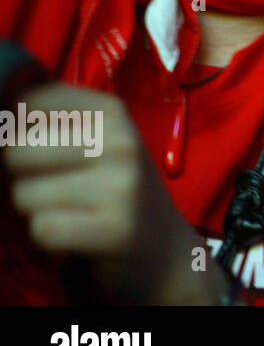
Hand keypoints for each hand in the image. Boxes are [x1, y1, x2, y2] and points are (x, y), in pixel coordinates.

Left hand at [4, 84, 221, 303]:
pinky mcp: (116, 228)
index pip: (27, 102)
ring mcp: (121, 185)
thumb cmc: (115, 187)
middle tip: (56, 186)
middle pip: (15, 150)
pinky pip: (43, 230)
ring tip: (70, 210)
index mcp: (111, 110)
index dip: (17, 130)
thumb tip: (1, 100)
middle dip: (22, 176)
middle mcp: (119, 140)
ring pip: (24, 194)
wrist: (164, 245)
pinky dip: (51, 238)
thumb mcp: (97, 140)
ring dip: (35, 210)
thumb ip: (51, 117)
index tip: (43, 149)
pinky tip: (77, 233)